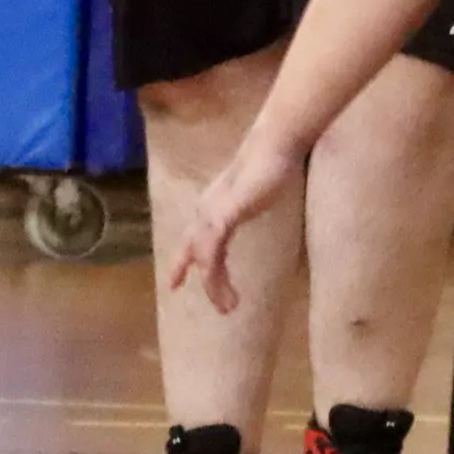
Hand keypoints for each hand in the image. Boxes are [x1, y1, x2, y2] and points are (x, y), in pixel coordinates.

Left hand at [161, 142, 299, 314]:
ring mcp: (213, 212)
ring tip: (229, 308)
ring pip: (204, 257)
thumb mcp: (257, 189)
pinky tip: (222, 288)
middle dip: (185, 269)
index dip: (184, 258)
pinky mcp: (224, 215)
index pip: (194, 235)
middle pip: (192, 247)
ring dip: (214, 285)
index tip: (176, 280)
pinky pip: (212, 251)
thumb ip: (250, 199)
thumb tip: (254, 199)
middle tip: (183, 291)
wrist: (276, 144)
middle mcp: (208, 209)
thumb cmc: (272, 162)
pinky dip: (215, 273)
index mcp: (215, 204)